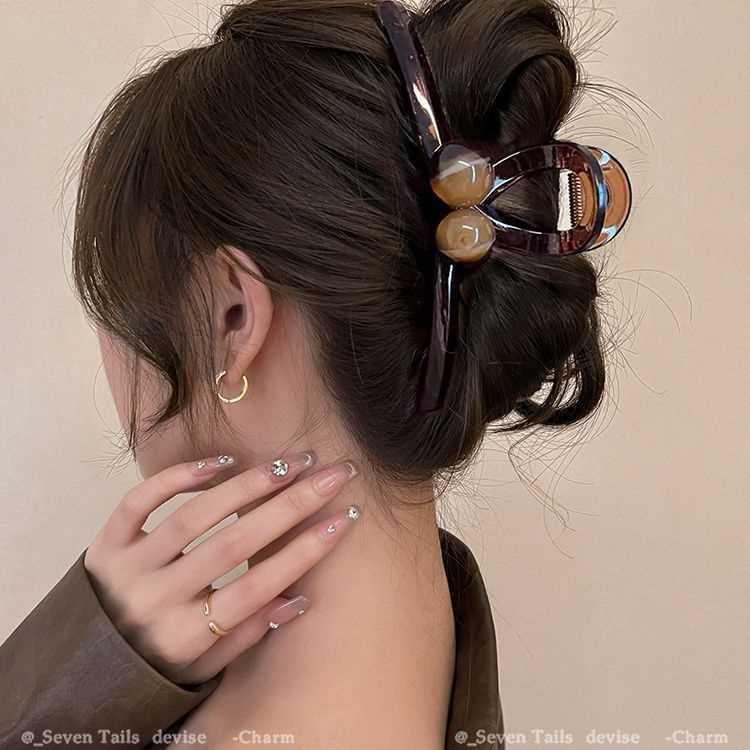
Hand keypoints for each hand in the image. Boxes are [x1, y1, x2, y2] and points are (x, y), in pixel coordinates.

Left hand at [83, 451, 359, 684]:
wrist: (82, 661)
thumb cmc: (157, 662)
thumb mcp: (204, 666)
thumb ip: (247, 634)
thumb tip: (299, 598)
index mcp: (185, 636)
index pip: (256, 588)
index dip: (303, 553)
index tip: (344, 519)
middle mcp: (156, 598)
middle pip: (234, 544)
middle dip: (291, 505)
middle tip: (331, 474)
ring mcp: (128, 566)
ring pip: (194, 516)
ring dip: (247, 484)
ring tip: (288, 463)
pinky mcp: (107, 541)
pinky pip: (141, 500)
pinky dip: (180, 476)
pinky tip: (221, 460)